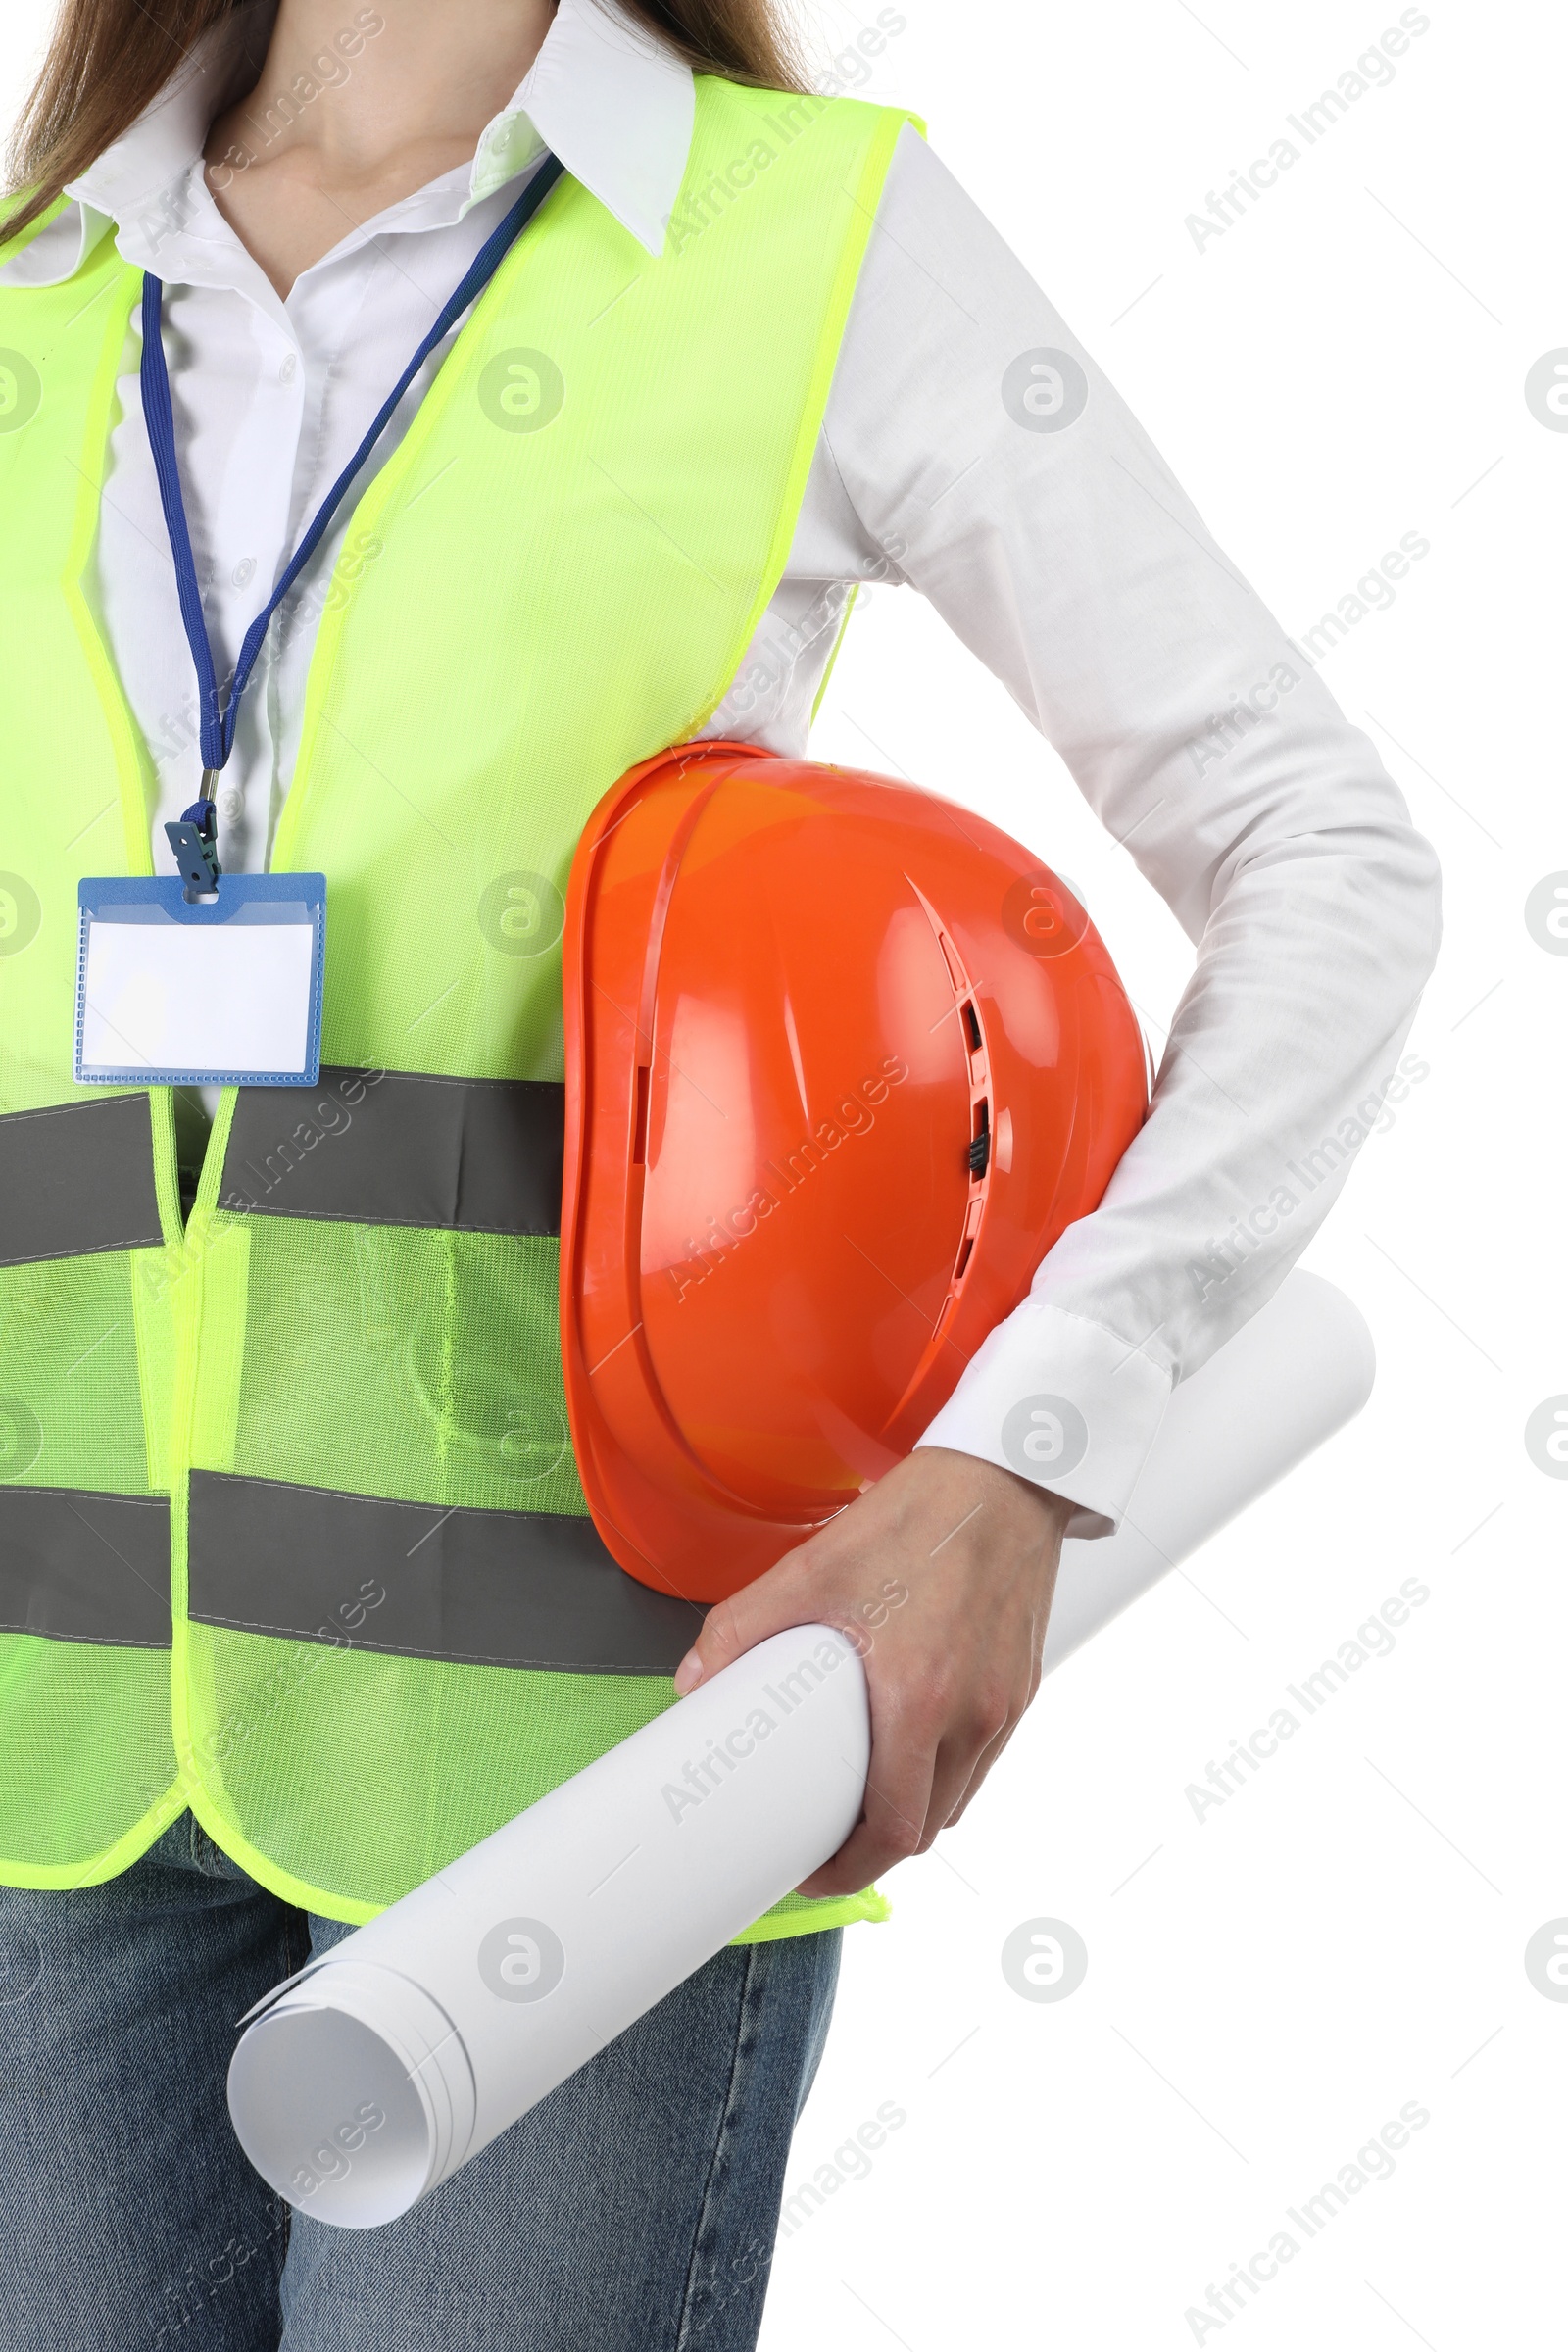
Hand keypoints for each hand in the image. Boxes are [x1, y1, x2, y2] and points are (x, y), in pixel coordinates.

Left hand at [671, 1447, 1073, 1897]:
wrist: (1004, 1478)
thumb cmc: (920, 1518)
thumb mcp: (812, 1570)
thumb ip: (744, 1629)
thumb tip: (695, 1682)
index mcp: (919, 1696)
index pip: (893, 1828)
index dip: (850, 1868)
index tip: (814, 1869)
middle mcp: (972, 1713)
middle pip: (927, 1827)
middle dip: (874, 1847)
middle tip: (828, 1838)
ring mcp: (1005, 1704)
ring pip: (959, 1798)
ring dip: (913, 1812)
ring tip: (865, 1795)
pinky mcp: (1022, 1686)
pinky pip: (983, 1758)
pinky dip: (946, 1772)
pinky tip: (912, 1744)